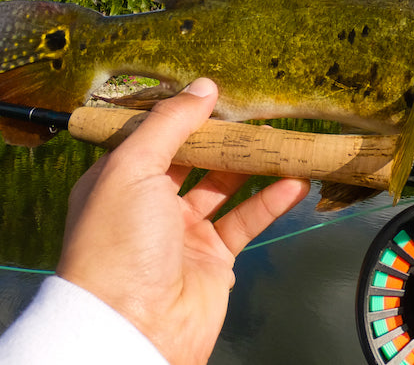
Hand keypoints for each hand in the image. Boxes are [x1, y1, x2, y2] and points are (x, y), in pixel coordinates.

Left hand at [56, 78, 310, 364]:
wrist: (133, 327)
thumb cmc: (120, 241)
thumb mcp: (133, 167)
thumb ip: (170, 123)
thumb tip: (204, 86)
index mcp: (119, 180)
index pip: (154, 135)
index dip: (184, 114)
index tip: (216, 92)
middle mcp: (149, 203)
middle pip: (194, 159)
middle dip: (225, 138)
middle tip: (259, 114)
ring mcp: (183, 232)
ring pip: (224, 187)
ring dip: (253, 165)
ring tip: (284, 140)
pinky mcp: (214, 259)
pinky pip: (245, 220)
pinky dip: (271, 201)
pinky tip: (295, 182)